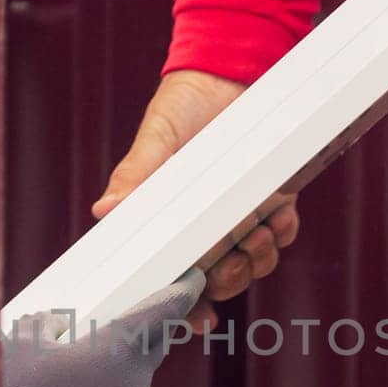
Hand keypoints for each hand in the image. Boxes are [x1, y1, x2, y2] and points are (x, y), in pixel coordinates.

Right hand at [0, 269, 204, 386]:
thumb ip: (43, 324)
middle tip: (114, 327)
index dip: (181, 292)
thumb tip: (51, 324)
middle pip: (151, 348)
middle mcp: (138, 383)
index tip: (193, 281)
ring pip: (131, 384)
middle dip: (139, 334)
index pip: (165, 311)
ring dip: (111, 377)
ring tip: (66, 384)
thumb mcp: (19, 346)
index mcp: (119, 350)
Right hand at [95, 70, 300, 329]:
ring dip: (259, 258)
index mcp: (165, 222)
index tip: (198, 318)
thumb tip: (104, 212)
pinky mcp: (270, 200)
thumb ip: (136, 176)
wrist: (233, 68)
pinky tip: (281, 212)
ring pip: (251, 265)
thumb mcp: (157, 137)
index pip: (171, 277)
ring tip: (261, 230)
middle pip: (216, 281)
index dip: (182, 306)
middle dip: (229, 280)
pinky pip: (281, 235)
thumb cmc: (183, 104)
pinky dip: (283, 231)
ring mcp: (237, 216)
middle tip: (235, 256)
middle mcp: (201, 227)